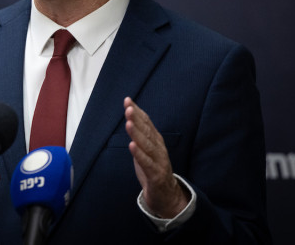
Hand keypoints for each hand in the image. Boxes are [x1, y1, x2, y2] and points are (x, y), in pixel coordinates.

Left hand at [124, 97, 189, 217]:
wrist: (166, 195)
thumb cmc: (153, 169)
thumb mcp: (146, 149)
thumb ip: (140, 134)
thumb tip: (131, 115)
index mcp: (156, 141)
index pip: (146, 123)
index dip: (137, 111)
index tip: (127, 100)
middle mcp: (159, 148)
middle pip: (147, 131)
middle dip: (137, 119)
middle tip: (128, 108)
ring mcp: (159, 161)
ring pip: (147, 145)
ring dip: (137, 134)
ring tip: (129, 123)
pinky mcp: (156, 175)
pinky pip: (147, 163)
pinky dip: (139, 154)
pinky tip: (132, 145)